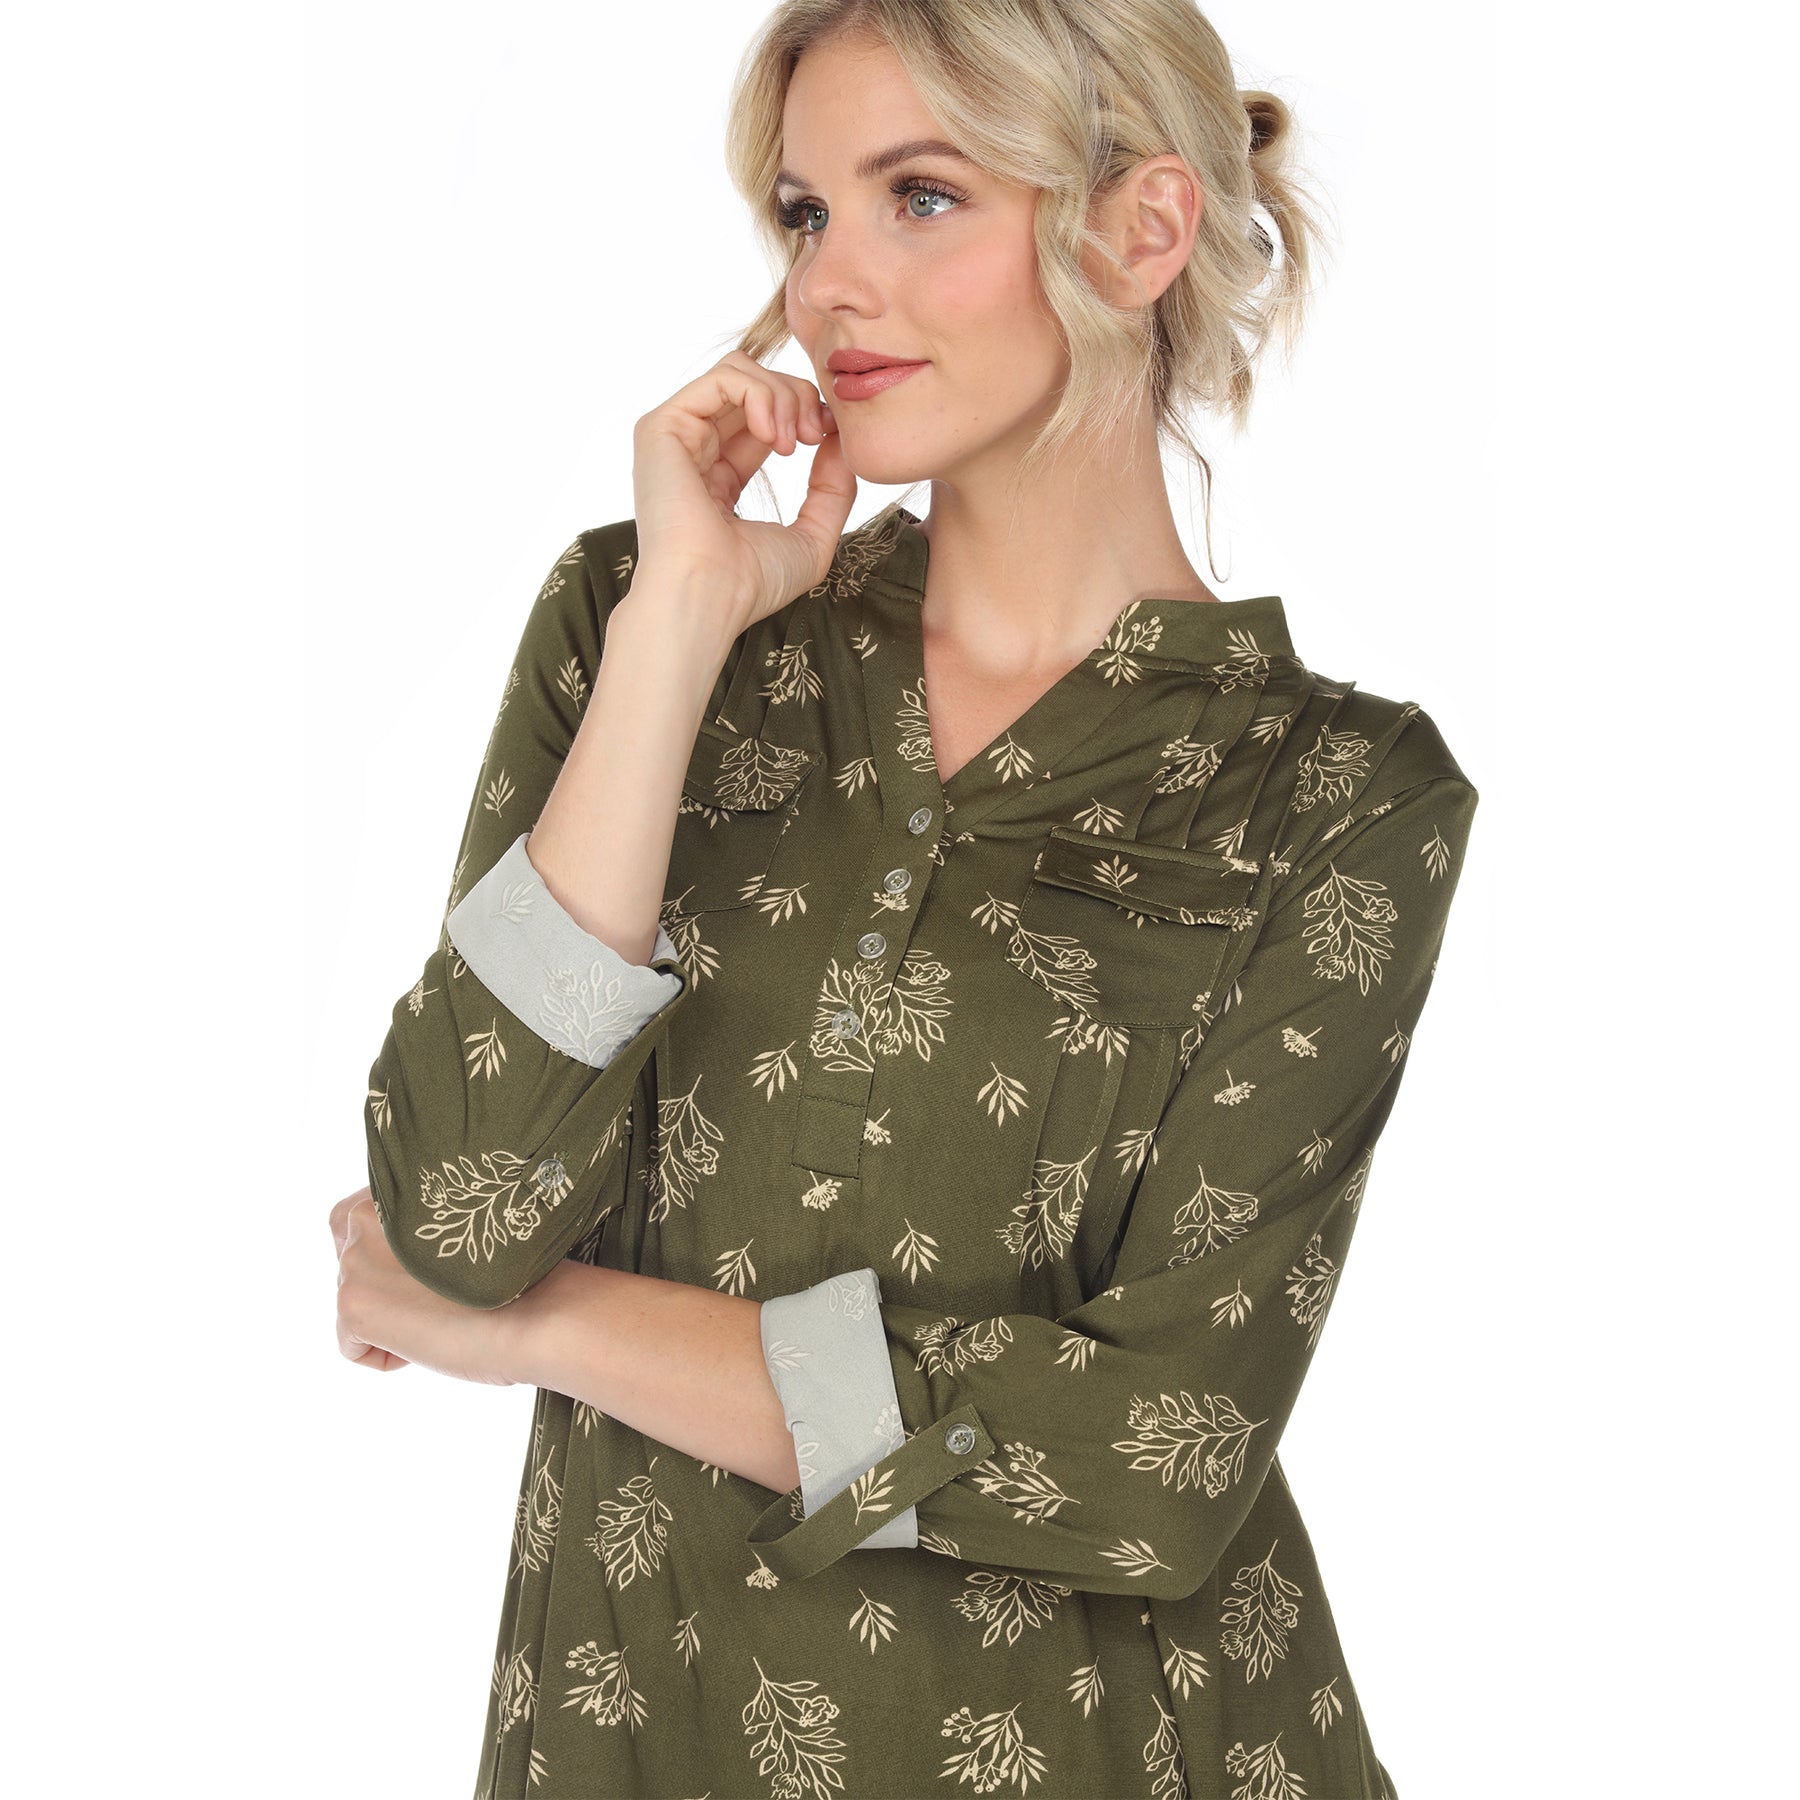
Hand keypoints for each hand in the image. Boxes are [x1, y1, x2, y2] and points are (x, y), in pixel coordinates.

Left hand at [330, 1186, 519, 1386]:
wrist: (536, 1310)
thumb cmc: (520, 1273)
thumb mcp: (468, 1225)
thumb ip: (427, 1225)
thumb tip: (402, 1257)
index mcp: (395, 1192)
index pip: (354, 1216)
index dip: (383, 1247)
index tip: (420, 1268)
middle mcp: (363, 1221)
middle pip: (350, 1262)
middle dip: (382, 1284)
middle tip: (432, 1298)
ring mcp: (354, 1264)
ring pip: (355, 1303)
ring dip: (389, 1318)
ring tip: (440, 1319)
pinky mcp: (352, 1307)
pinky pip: (353, 1346)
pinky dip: (387, 1356)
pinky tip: (429, 1342)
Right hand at [630, 348, 856, 641]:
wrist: (708, 597)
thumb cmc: (751, 582)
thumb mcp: (812, 535)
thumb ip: (831, 488)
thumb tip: (840, 441)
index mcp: (719, 474)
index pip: (764, 415)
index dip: (805, 413)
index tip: (830, 438)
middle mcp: (693, 449)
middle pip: (754, 384)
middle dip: (799, 397)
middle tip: (816, 435)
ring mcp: (675, 435)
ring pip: (739, 370)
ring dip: (783, 395)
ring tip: (795, 440)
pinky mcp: (662, 426)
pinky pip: (722, 376)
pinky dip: (761, 393)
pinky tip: (775, 435)